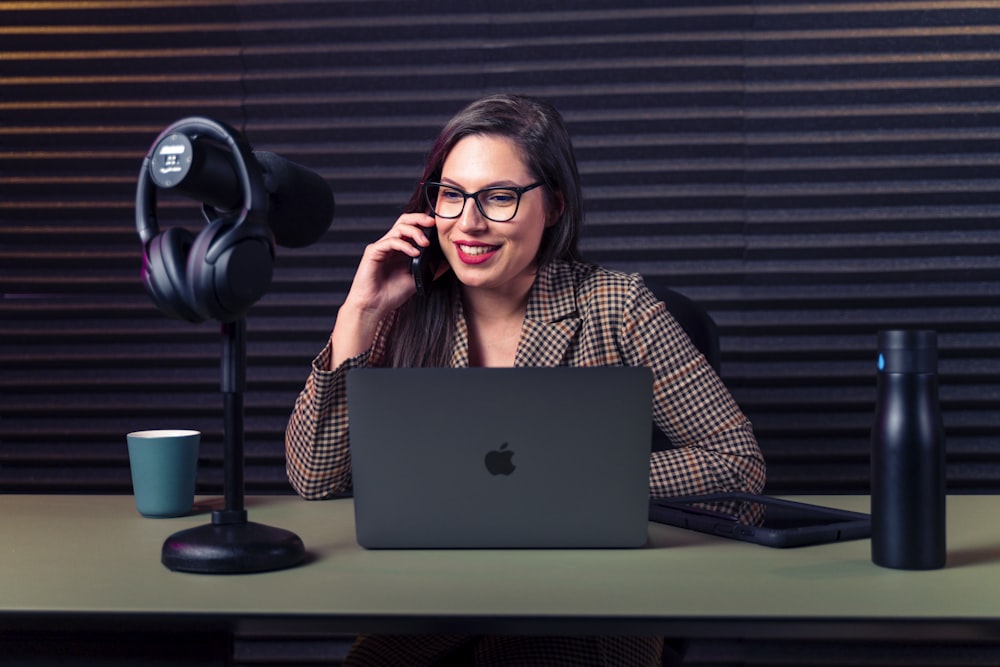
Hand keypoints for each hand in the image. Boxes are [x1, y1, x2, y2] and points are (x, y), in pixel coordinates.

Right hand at [328, 213, 436, 366]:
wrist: (374, 306)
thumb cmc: (391, 294)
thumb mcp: (417, 279)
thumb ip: (430, 269)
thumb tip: (447, 262)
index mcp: (400, 249)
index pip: (412, 227)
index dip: (424, 221)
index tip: (439, 222)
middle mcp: (391, 244)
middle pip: (404, 221)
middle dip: (420, 218)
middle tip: (433, 223)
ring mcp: (381, 247)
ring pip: (398, 228)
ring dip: (415, 232)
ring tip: (425, 243)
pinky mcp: (373, 252)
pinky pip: (390, 241)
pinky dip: (404, 244)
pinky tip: (414, 253)